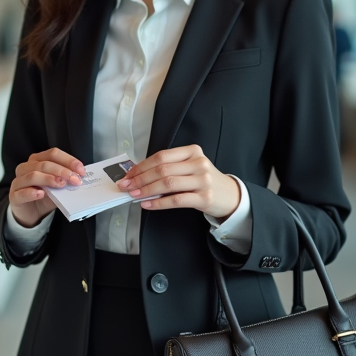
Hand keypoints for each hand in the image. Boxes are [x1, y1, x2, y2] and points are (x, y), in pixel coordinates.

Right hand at [9, 148, 84, 227]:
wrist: (30, 213)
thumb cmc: (44, 196)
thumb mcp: (57, 187)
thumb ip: (65, 181)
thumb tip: (79, 178)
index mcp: (37, 161)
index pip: (52, 154)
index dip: (68, 160)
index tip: (81, 170)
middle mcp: (26, 168)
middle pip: (44, 164)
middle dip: (62, 171)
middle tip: (75, 179)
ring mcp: (18, 182)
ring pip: (32, 175)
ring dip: (49, 179)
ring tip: (61, 184)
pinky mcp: (14, 196)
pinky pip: (21, 192)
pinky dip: (32, 192)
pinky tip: (41, 194)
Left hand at [117, 145, 240, 218]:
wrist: (229, 195)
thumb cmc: (204, 180)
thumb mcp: (190, 167)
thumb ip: (169, 168)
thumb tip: (139, 176)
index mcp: (193, 151)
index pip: (162, 156)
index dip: (142, 165)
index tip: (129, 174)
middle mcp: (199, 163)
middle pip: (162, 169)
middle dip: (140, 178)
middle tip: (126, 185)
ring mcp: (203, 180)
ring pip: (168, 183)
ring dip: (146, 189)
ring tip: (134, 194)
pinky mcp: (204, 198)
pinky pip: (176, 200)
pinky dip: (158, 202)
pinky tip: (148, 204)